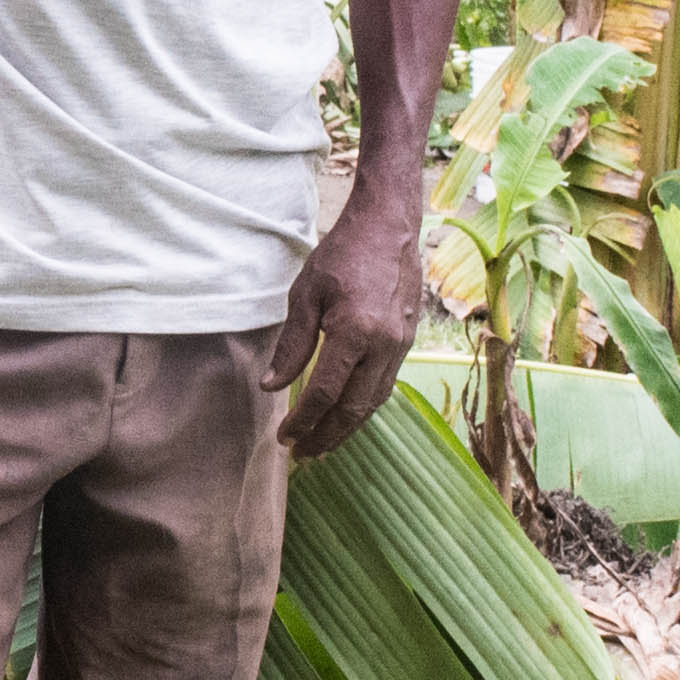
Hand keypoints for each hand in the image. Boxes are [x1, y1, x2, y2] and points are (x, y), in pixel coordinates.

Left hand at [267, 197, 423, 457]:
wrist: (389, 226)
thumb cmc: (342, 254)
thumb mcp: (306, 294)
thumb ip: (291, 344)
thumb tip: (271, 386)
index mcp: (355, 331)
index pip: (325, 392)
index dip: (303, 420)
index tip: (283, 437)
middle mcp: (384, 345)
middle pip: (354, 408)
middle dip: (326, 436)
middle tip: (302, 453)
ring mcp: (401, 345)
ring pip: (374, 402)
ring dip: (347, 428)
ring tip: (322, 443)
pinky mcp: (407, 341)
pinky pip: (385, 385)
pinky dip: (364, 406)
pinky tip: (347, 413)